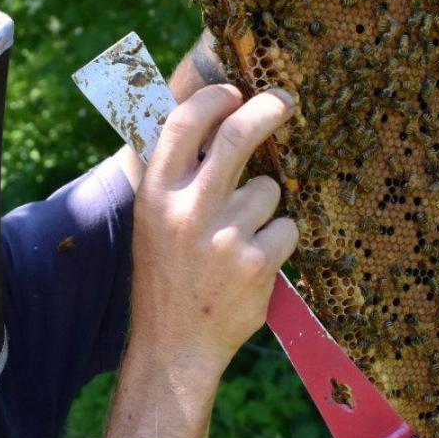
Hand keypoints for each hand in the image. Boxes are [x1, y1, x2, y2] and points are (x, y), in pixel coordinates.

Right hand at [129, 83, 297, 385]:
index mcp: (156, 194)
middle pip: (239, 136)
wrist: (175, 345)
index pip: (185, 123)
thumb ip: (174, 175)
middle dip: (268, 108)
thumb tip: (206, 119)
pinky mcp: (257, 264)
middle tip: (285, 100)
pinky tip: (253, 262)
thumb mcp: (152, 220)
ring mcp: (224, 237)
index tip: (233, 92)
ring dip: (265, 206)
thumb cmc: (166, 275)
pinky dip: (278, 240)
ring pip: (269, 190)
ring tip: (239, 238)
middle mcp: (188, 210)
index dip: (213, 99)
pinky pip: (287, 228)